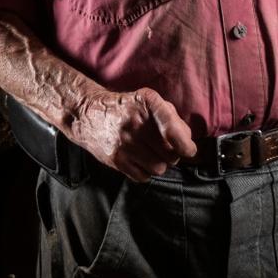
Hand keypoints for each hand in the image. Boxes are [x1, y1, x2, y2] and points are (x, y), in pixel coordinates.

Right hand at [63, 87, 196, 181]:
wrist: (88, 113)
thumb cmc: (126, 108)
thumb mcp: (148, 100)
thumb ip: (171, 117)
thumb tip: (188, 143)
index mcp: (147, 103)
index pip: (174, 131)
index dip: (186, 146)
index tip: (189, 150)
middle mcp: (135, 123)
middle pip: (171, 154)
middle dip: (172, 154)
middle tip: (162, 147)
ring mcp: (124, 143)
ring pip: (159, 168)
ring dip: (159, 164)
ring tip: (150, 153)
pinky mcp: (116, 159)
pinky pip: (144, 177)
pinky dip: (145, 171)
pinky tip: (138, 159)